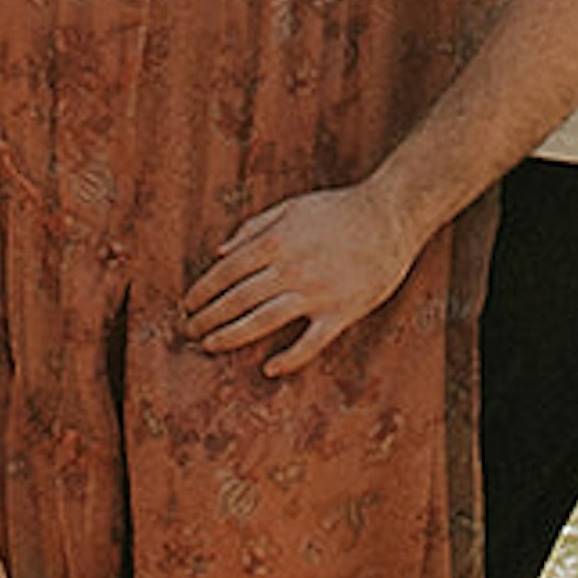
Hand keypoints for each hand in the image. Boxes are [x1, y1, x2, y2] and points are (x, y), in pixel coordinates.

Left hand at [183, 184, 405, 373]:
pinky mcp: (341, 312)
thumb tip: (219, 253)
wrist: (390, 216)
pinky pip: (311, 343)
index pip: (226, 272)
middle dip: (207, 317)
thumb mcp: (291, 207)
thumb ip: (253, 228)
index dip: (202, 291)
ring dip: (231, 336)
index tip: (187, 305)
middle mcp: (290, 269)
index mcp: (276, 241)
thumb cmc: (338, 209)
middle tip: (188, 331)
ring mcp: (316, 293)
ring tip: (209, 346)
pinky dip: (290, 359)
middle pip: (237, 299)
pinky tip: (270, 370)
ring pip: (263, 321)